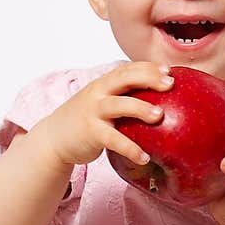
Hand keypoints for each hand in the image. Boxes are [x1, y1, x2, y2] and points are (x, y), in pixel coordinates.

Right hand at [41, 61, 172, 169]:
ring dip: (140, 108)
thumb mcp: (101, 102)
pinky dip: (130, 149)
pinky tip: (145, 158)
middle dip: (147, 78)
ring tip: (159, 115)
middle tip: (169, 84)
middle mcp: (98, 93)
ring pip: (119, 105)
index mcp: (103, 84)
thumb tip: (158, 100)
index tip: (168, 69)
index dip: (148, 67)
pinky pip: (114, 140)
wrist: (54, 138)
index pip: (127, 69)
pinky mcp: (91, 133)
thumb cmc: (85, 119)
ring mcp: (93, 112)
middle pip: (123, 79)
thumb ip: (122, 97)